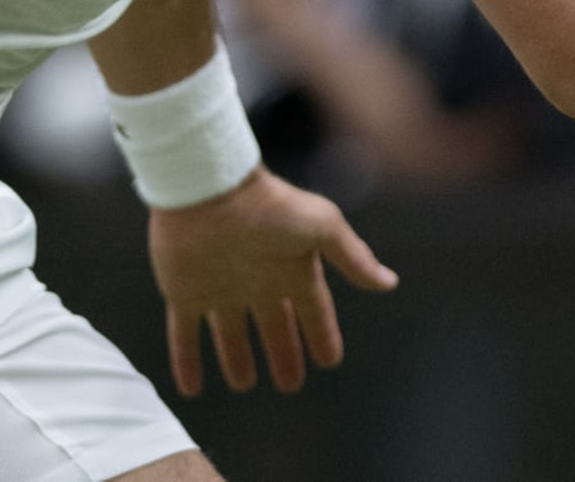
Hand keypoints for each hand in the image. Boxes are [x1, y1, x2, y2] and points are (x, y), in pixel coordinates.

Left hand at [148, 165, 398, 394]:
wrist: (210, 187)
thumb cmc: (269, 204)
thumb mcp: (321, 226)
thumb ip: (352, 256)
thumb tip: (389, 282)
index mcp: (291, 267)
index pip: (314, 310)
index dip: (322, 335)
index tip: (330, 361)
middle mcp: (257, 280)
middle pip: (274, 326)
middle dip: (284, 354)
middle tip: (289, 385)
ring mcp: (220, 287)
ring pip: (231, 335)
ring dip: (237, 360)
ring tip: (242, 384)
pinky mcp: (186, 292)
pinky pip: (185, 335)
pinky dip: (186, 361)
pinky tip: (190, 387)